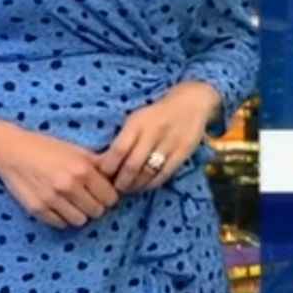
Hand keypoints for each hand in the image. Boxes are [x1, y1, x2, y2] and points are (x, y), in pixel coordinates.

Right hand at [0, 127, 120, 229]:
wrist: (11, 150)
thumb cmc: (44, 146)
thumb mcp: (74, 148)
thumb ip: (96, 162)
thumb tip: (117, 174)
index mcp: (82, 169)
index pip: (110, 197)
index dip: (108, 196)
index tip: (102, 192)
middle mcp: (68, 186)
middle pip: (97, 211)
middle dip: (95, 205)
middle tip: (87, 197)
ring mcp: (52, 199)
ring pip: (80, 221)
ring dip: (79, 213)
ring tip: (72, 202)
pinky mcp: (38, 209)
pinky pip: (60, 224)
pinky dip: (62, 217)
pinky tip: (58, 205)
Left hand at [92, 81, 220, 194]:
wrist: (192, 103)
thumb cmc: (157, 113)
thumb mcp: (137, 118)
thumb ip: (123, 138)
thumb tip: (104, 161)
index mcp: (137, 123)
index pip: (119, 149)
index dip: (108, 166)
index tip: (101, 176)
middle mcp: (153, 133)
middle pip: (132, 165)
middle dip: (120, 181)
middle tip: (113, 189)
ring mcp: (169, 144)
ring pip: (148, 173)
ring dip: (135, 186)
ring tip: (127, 190)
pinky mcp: (182, 153)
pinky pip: (164, 175)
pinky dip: (151, 184)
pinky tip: (144, 186)